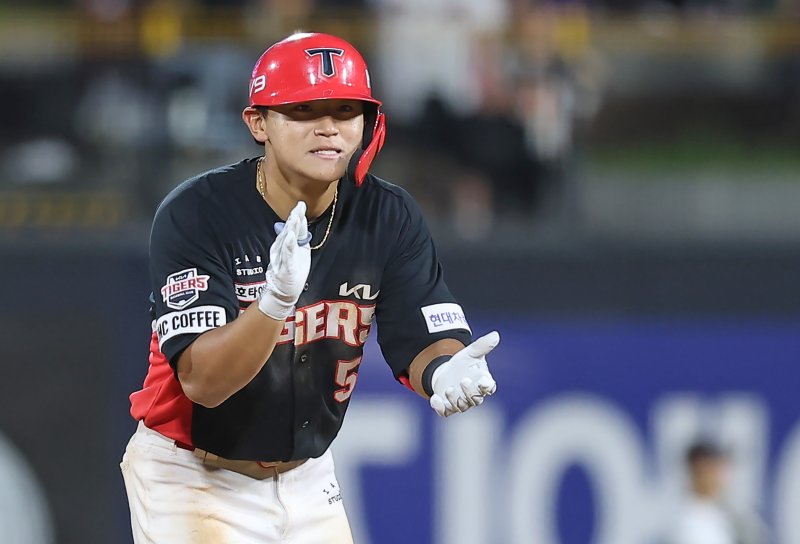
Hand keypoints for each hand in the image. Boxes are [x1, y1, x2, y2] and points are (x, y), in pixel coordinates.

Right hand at [257, 202, 310, 319]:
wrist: (283, 292)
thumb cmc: (291, 272)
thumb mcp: (296, 253)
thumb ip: (295, 239)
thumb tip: (293, 225)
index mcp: (287, 245)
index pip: (293, 228)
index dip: (297, 217)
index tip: (301, 205)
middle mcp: (282, 249)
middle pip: (289, 230)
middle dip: (294, 218)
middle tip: (299, 206)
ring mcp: (283, 257)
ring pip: (287, 240)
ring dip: (291, 228)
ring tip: (295, 217)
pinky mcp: (286, 267)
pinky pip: (287, 255)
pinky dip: (289, 245)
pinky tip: (291, 237)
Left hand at [429, 331, 498, 416]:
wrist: (447, 371)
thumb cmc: (464, 363)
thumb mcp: (471, 352)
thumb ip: (482, 345)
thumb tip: (495, 335)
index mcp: (483, 383)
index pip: (489, 388)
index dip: (487, 387)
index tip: (484, 381)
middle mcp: (473, 396)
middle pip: (475, 400)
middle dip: (469, 392)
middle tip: (463, 380)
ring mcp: (460, 403)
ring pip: (460, 407)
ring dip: (454, 399)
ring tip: (448, 389)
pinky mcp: (447, 406)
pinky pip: (445, 412)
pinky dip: (440, 408)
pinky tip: (434, 399)